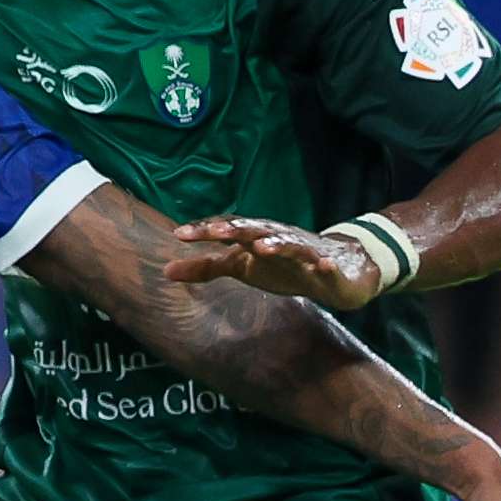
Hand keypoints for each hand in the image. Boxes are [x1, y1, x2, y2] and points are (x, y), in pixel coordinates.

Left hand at [164, 216, 386, 310]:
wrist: (335, 270)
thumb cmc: (282, 266)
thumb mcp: (241, 267)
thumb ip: (206, 268)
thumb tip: (165, 271)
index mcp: (254, 238)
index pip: (227, 229)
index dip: (205, 231)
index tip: (179, 234)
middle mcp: (277, 238)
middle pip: (256, 230)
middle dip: (237, 229)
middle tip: (215, 231)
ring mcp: (304, 252)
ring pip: (290, 245)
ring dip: (277, 245)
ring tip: (262, 247)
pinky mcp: (327, 267)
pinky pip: (325, 265)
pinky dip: (323, 264)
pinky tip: (322, 265)